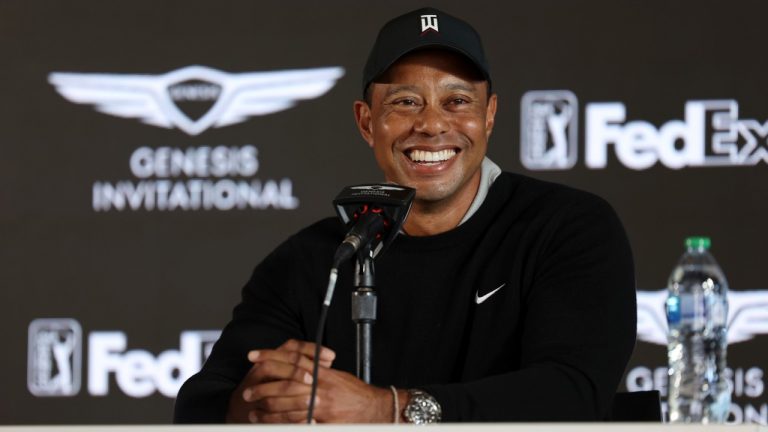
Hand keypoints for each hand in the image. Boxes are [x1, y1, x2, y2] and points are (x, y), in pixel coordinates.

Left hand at [226, 338, 399, 422]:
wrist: (376, 409)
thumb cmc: (356, 393)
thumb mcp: (336, 376)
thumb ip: (317, 371)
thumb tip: (298, 368)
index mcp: (322, 372)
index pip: (291, 359)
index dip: (270, 356)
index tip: (253, 356)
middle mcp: (320, 386)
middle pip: (284, 384)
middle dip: (262, 388)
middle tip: (247, 392)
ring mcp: (320, 405)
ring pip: (286, 405)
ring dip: (267, 409)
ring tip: (253, 412)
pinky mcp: (322, 421)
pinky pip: (296, 422)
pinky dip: (281, 423)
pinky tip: (270, 424)